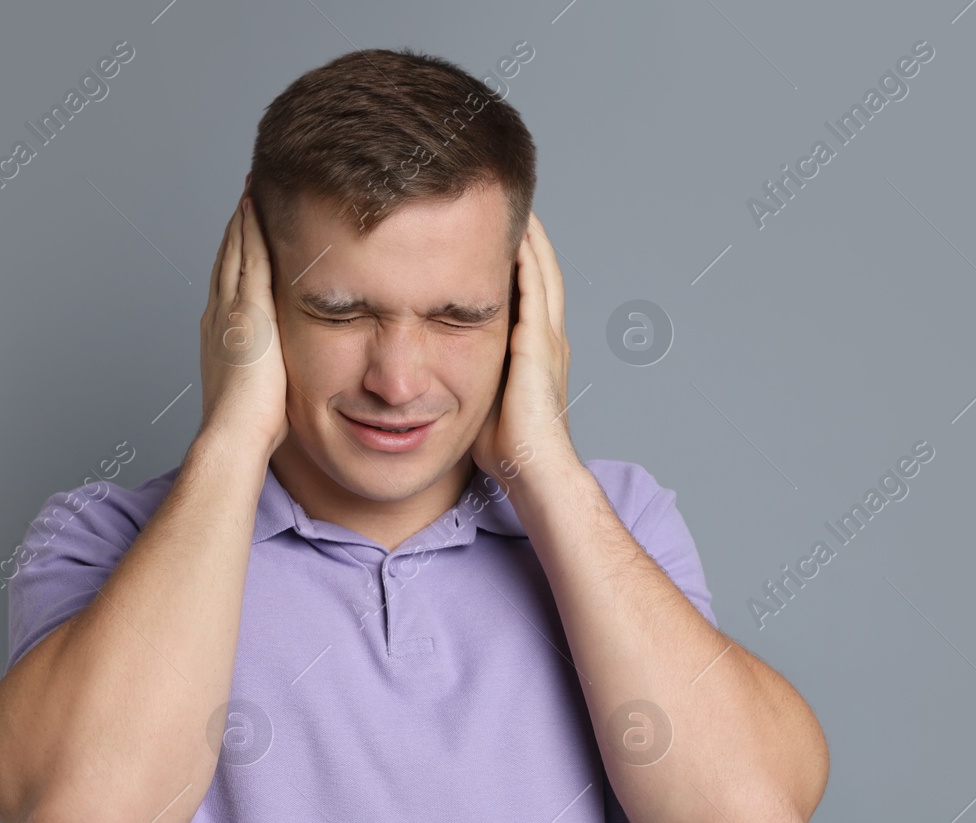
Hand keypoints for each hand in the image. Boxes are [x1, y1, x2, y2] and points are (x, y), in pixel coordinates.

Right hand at [197, 176, 287, 457]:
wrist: (234, 433)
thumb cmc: (248, 426)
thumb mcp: (258, 390)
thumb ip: (265, 373)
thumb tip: (278, 377)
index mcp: (221, 334)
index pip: (229, 283)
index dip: (235, 255)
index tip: (243, 231)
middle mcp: (219, 315)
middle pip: (228, 259)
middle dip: (237, 228)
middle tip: (244, 196)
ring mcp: (231, 310)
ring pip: (236, 252)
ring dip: (243, 220)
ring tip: (250, 189)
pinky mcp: (248, 311)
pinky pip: (249, 259)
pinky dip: (250, 231)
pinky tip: (254, 208)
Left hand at [470, 210, 574, 483]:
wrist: (533, 471)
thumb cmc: (505, 450)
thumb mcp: (477, 398)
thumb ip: (461, 372)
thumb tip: (427, 364)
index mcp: (537, 349)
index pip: (528, 288)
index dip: (515, 256)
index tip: (492, 228)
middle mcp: (548, 337)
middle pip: (541, 268)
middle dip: (524, 233)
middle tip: (504, 198)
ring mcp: (547, 339)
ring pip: (542, 269)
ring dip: (529, 235)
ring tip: (509, 200)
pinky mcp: (538, 345)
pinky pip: (535, 288)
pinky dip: (527, 257)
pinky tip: (514, 232)